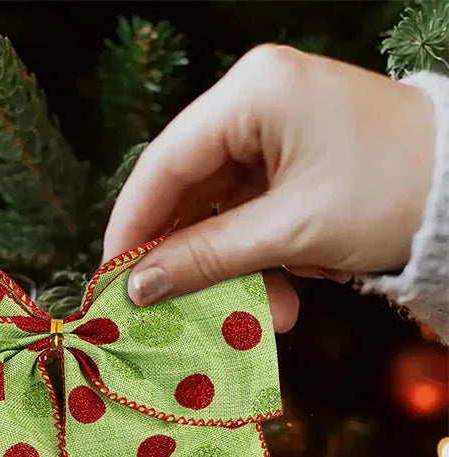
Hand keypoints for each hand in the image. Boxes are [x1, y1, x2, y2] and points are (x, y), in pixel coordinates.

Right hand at [104, 45, 434, 331]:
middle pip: (188, 189)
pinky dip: (256, 259)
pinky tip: (280, 296)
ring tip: (255, 315)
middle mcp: (255, 102)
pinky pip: (249, 214)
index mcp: (253, 93)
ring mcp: (274, 131)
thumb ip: (205, 258)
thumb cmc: (390, 195)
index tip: (112, 278)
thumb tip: (137, 288)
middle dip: (184, 256)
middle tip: (165, 306)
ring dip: (229, 269)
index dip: (132, 225)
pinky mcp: (292, 161)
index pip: (165, 163)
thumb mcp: (290, 232)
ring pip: (218, 210)